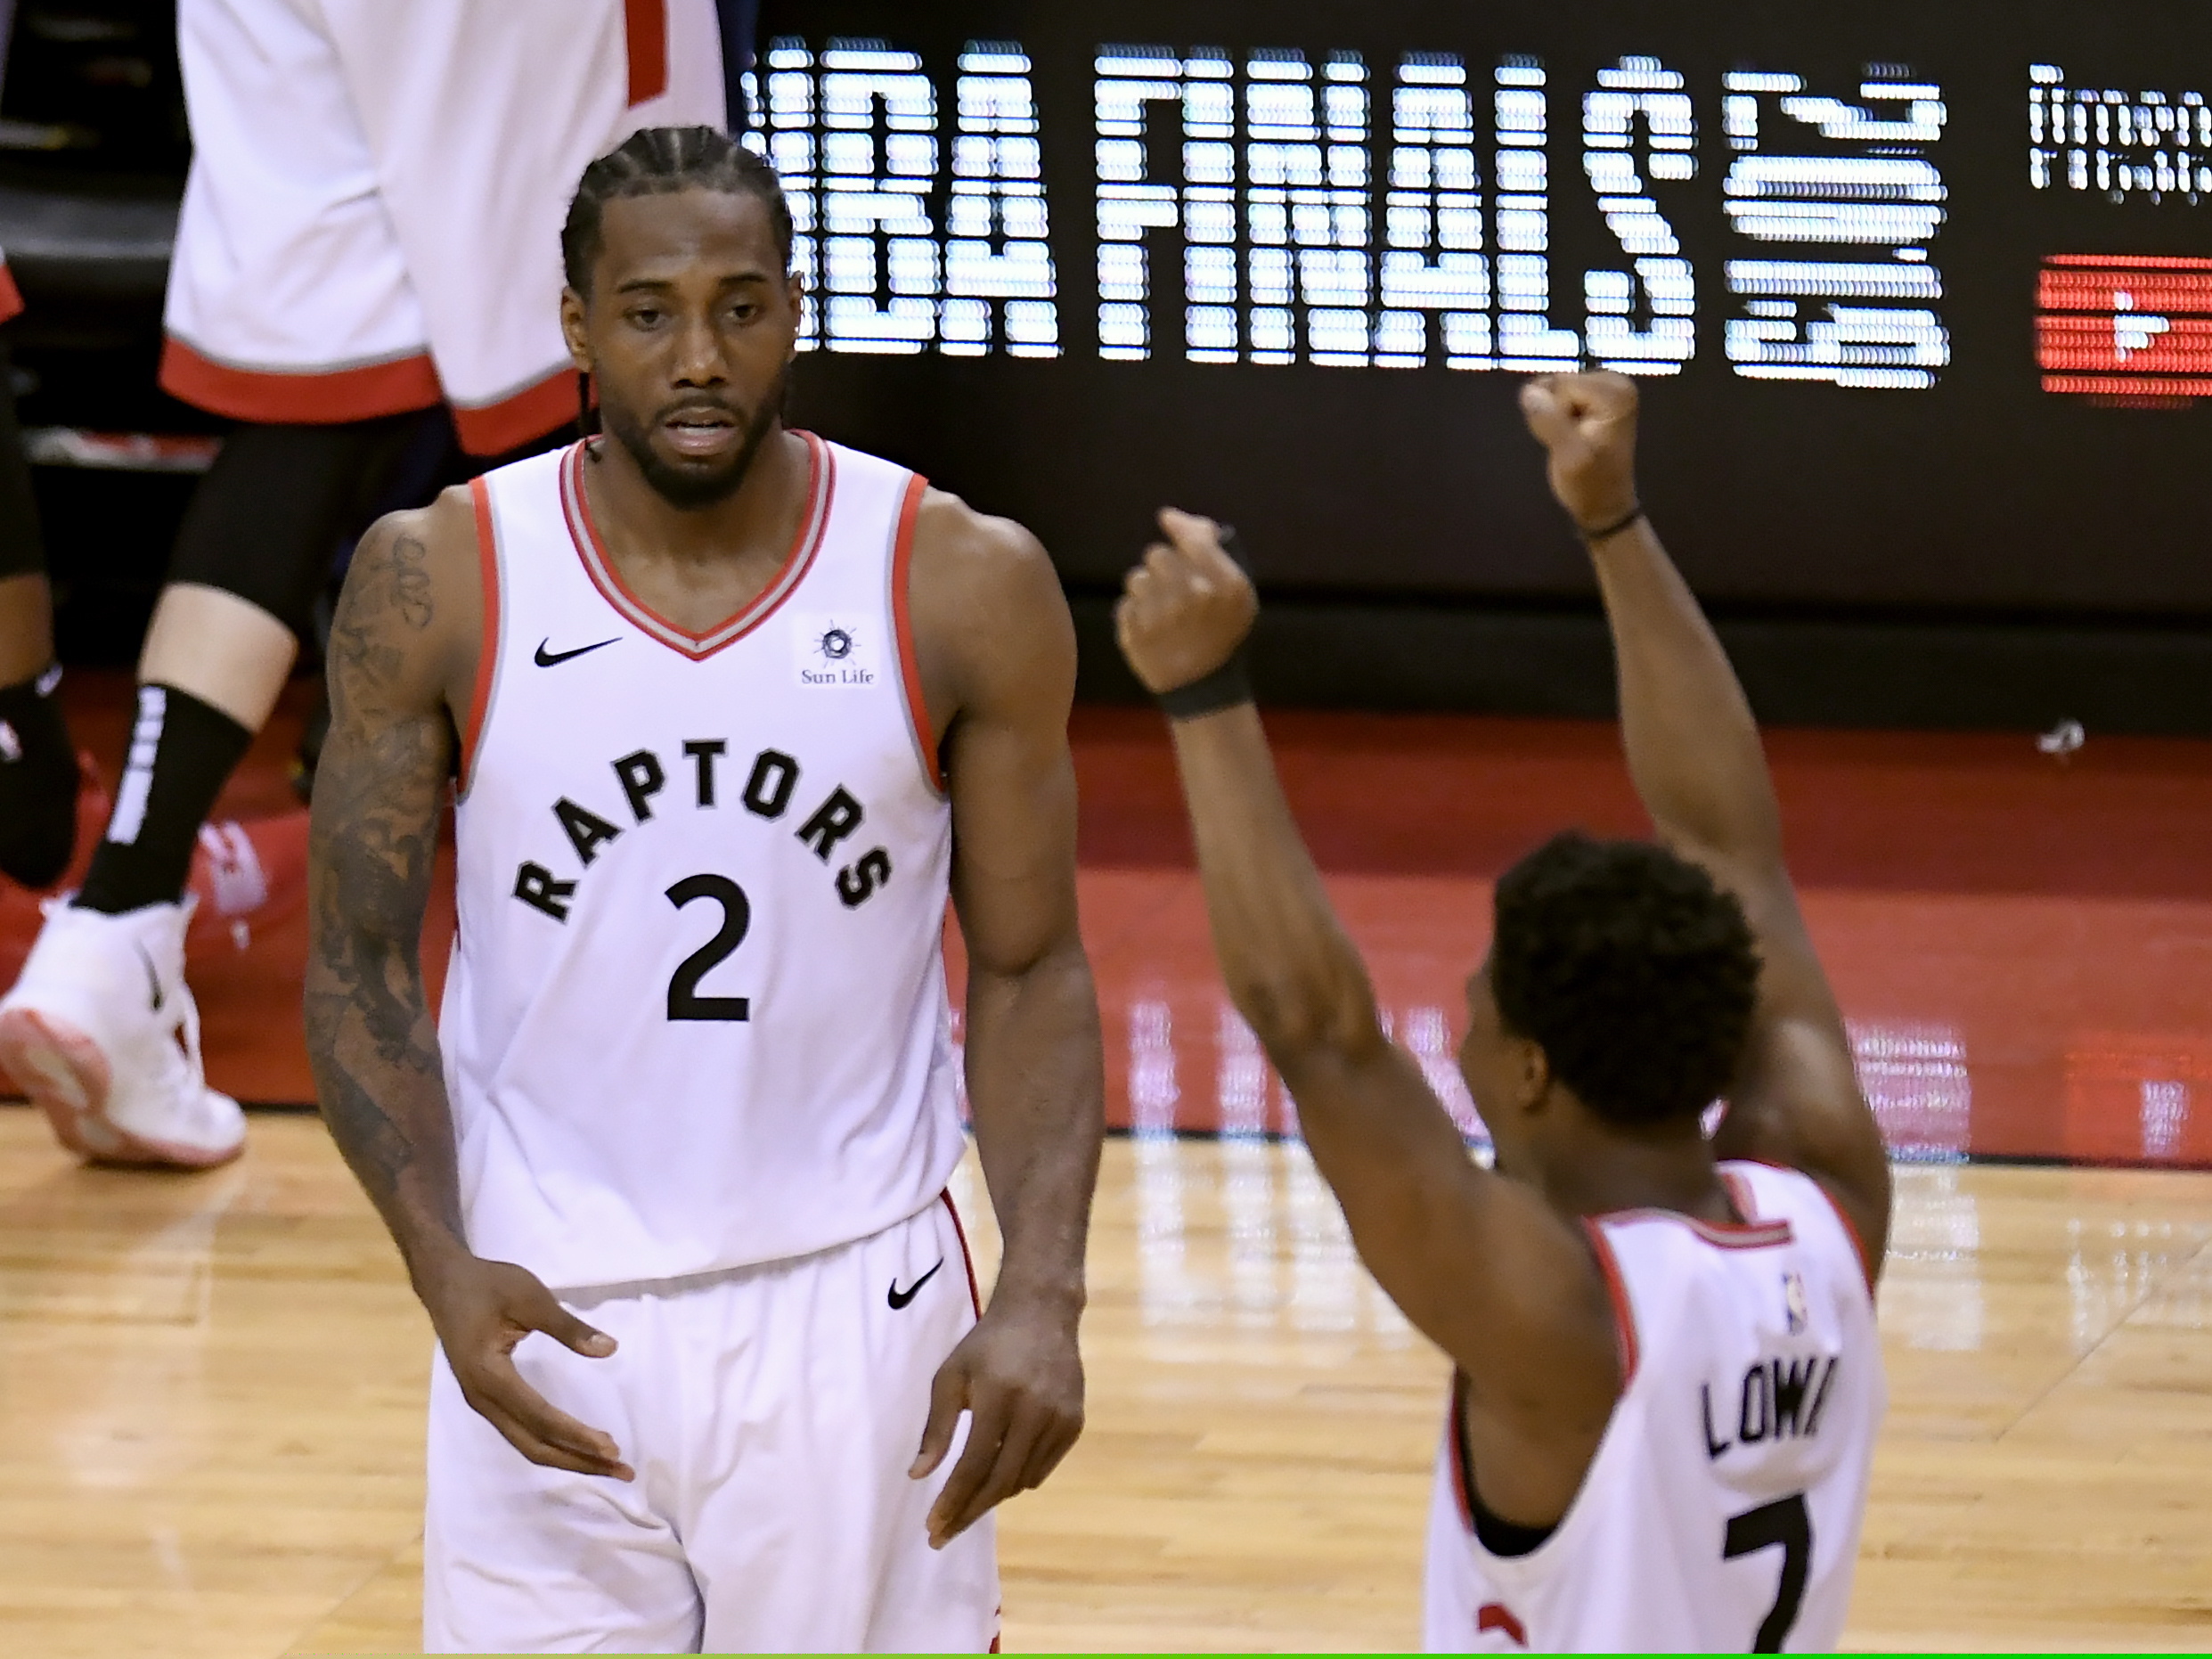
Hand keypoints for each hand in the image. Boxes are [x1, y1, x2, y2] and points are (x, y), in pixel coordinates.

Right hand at [418, 1251, 632, 1479]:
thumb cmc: (487, 1285)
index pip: (540, 1416)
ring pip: (526, 1444)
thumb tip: (610, 1349)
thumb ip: (568, 1327)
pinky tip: (576, 1446)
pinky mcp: (487, 1398)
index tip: (613, 1449)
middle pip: (534, 1444)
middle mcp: (482, 1398)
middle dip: (578, 1460)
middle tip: (622, 1471)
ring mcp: (482, 1402)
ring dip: (567, 1457)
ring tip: (607, 1466)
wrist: (444, 1281)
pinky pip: (521, 1432)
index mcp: (489, 1375)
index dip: (576, 1435)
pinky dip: (551, 1444)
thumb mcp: (530, 1296)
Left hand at [910, 1291, 1084, 1547]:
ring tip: (965, 1505)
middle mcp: (1034, 1412)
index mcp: (999, 1398)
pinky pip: (1041, 1470)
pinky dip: (1017, 1481)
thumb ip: (937, 1428)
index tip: (933, 1527)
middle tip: (943, 1535)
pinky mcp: (1075, 1424)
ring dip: (991, 1498)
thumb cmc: (987, 1345)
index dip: (952, 1501)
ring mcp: (1059, 1420)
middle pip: (999, 1482)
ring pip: (1021, 1481)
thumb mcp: (951, 1377)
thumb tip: (918, 1476)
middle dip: (968, 1513)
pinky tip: (998, 1478)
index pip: (974, 1465)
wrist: (1042, 1314)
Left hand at [1114, 507, 1257, 694]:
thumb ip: (1212, 548)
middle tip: (1174, 583)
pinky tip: (1152, 628)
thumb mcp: (1237, 591)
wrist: (1203, 685)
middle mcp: (1192, 597)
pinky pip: (1125, 605)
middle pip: (1156, 554)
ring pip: (1136, 579)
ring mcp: (1161, 617)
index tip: (1169, 522)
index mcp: (1225, 585)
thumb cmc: (1221, 631)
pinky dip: (1135, 614)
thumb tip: (1171, 516)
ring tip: (1163, 610)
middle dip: (1163, 565)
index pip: (1191, 537)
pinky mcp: (1135, 635)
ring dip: (1147, 590)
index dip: (1178, 527)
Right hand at [1519, 371, 1640, 532]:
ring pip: (1554, 390)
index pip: (1560, 384)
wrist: (1604, 504)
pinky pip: (1557, 396)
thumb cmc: (1590, 485)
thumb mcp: (1570, 458)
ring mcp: (1606, 388)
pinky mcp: (1596, 396)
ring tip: (1572, 440)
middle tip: (1570, 442)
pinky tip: (1572, 435)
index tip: (1571, 439)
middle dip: (1555, 413)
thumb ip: (1550, 423)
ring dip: (1555, 417)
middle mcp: (1615, 382)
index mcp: (1615, 392)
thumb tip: (1528, 392)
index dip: (1555, 413)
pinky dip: (1557, 416)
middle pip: (1557, 383)